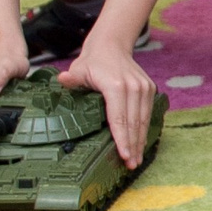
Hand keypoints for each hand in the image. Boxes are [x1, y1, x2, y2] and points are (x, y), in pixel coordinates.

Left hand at [59, 38, 156, 167]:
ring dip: (140, 141)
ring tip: (136, 158)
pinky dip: (144, 129)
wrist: (112, 46)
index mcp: (116, 86)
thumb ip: (72, 78)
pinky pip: (148, 113)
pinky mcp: (149, 89)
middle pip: (134, 123)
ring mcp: (144, 88)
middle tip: (130, 164)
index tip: (123, 155)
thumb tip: (62, 80)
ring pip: (143, 120)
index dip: (121, 139)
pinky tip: (141, 142)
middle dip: (132, 146)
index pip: (119, 118)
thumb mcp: (79, 69)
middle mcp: (134, 87)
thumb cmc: (93, 61)